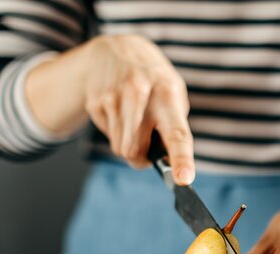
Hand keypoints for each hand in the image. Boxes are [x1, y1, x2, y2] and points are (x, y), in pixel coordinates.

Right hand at [83, 34, 193, 183]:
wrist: (118, 50)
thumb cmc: (154, 81)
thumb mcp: (174, 93)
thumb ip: (174, 126)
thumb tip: (167, 162)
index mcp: (167, 94)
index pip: (177, 133)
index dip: (181, 158)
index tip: (184, 178)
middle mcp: (139, 94)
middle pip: (136, 150)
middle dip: (142, 159)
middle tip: (147, 151)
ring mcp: (113, 97)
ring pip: (120, 148)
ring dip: (128, 145)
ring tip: (134, 122)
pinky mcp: (95, 102)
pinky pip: (108, 136)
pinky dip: (116, 132)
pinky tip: (119, 111)